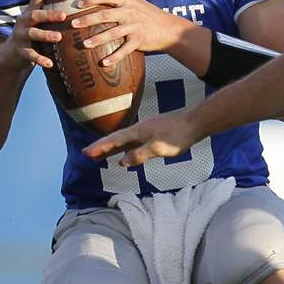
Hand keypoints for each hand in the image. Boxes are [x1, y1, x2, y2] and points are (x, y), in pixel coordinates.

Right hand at [0, 0, 67, 69]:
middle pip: (35, 14)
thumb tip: (83, 5)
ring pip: (32, 33)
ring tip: (59, 37)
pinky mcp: (19, 50)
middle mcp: (24, 21)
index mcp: (31, 12)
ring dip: (45, 35)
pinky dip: (40, 59)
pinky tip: (50, 63)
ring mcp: (20, 36)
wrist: (11, 55)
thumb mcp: (41, 23)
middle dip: (49, 14)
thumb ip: (55, 15)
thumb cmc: (34, 35)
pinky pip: (30, 54)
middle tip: (64, 15)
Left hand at [70, 0, 191, 66]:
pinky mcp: (140, 40)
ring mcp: (135, 26)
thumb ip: (120, 0)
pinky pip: (124, 50)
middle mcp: (131, 12)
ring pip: (113, 33)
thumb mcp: (137, 2)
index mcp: (128, 0)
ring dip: (97, 39)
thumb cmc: (151, 15)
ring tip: (84, 44)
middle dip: (87, 20)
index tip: (78, 4)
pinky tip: (104, 63)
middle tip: (73, 24)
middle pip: (105, 15)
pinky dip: (114, 57)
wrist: (170, 29)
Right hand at [83, 108, 197, 166]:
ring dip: (113, 148)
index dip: (100, 147)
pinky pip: (134, 141)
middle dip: (102, 147)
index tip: (86, 153)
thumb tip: (122, 162)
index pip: (115, 141)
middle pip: (117, 139)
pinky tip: (128, 153)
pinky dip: (126, 147)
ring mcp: (148, 130)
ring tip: (101, 156)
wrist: (197, 122)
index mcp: (138, 132)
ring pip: (125, 140)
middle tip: (87, 155)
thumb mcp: (159, 148)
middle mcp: (140, 129)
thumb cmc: (179, 135)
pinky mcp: (156, 132)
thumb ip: (140, 154)